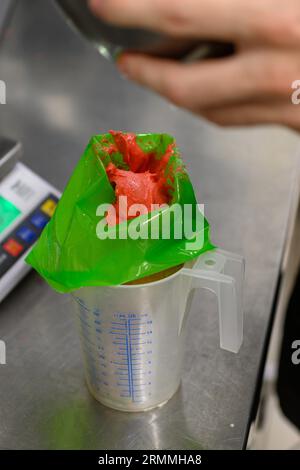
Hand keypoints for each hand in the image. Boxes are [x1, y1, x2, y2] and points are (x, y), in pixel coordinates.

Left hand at [89, 0, 299, 129]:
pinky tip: (206, 88)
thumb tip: (186, 7)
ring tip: (160, 72)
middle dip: (146, 73)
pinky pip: (239, 119)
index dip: (132, 11)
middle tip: (126, 60)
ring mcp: (286, 106)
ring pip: (210, 110)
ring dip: (176, 91)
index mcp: (274, 22)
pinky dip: (212, 104)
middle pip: (184, 85)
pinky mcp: (295, 123)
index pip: (180, 15)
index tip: (105, 7)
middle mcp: (275, 72)